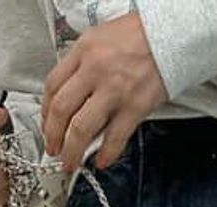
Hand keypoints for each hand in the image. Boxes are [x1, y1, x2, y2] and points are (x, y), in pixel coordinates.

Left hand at [41, 13, 166, 171]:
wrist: (171, 34)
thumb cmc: (139, 36)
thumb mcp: (99, 38)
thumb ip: (82, 65)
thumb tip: (70, 96)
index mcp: (83, 51)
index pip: (52, 86)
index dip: (45, 112)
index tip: (47, 124)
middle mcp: (95, 70)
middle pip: (61, 110)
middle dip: (53, 136)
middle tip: (53, 149)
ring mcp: (114, 90)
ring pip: (81, 129)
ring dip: (72, 151)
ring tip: (71, 162)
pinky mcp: (135, 107)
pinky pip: (114, 138)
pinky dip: (106, 154)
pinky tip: (101, 160)